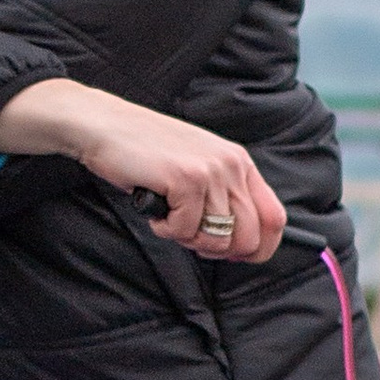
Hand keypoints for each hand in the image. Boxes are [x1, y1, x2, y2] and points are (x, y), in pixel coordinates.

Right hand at [0, 78, 284, 262]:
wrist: (105, 125)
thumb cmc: (146, 151)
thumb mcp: (197, 167)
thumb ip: (222, 197)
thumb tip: (237, 246)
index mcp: (240, 163)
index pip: (274, 219)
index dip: (257, 248)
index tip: (230, 254)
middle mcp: (232, 165)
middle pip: (248, 238)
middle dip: (215, 250)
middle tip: (187, 233)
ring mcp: (210, 171)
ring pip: (216, 240)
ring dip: (187, 239)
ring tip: (168, 218)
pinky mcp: (185, 179)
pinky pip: (184, 231)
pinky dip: (164, 230)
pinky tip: (154, 210)